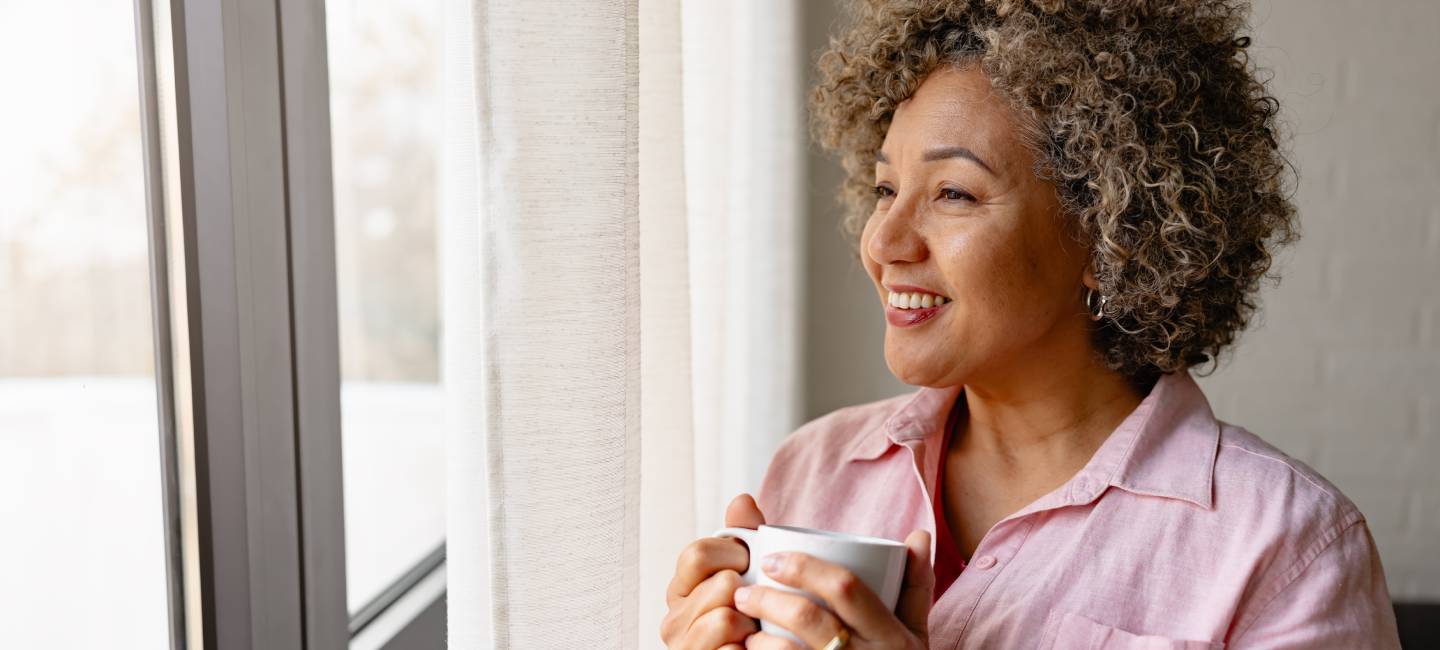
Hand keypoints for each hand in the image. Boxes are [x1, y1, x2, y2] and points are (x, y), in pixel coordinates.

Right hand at [660, 493, 768, 648]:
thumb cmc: (751, 615)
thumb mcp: (748, 572)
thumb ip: (743, 535)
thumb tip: (742, 500)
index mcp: (680, 587)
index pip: (698, 553)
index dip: (734, 555)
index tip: (748, 566)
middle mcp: (673, 619)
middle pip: (720, 585)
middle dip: (750, 592)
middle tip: (756, 606)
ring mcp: (683, 647)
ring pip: (726, 618)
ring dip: (752, 624)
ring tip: (755, 631)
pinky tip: (750, 649)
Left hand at [732, 529, 932, 648]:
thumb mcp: (914, 634)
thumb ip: (915, 586)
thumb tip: (918, 534)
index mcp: (890, 634)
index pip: (846, 588)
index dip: (805, 568)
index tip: (771, 559)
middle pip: (809, 619)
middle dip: (768, 600)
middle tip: (741, 593)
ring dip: (758, 640)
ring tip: (742, 629)